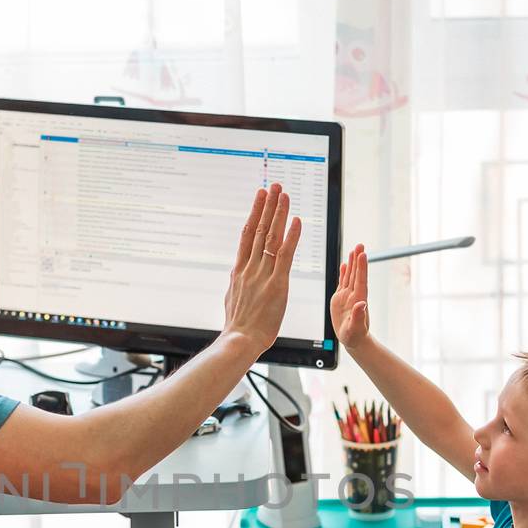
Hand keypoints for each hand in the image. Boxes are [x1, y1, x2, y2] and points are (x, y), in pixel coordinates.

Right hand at [222, 184, 301, 352]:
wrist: (240, 340)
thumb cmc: (238, 326)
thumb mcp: (232, 298)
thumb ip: (237, 283)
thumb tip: (236, 276)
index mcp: (239, 271)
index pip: (247, 235)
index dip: (255, 213)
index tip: (260, 197)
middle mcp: (250, 268)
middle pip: (258, 230)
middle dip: (267, 206)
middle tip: (273, 186)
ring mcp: (262, 274)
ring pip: (271, 237)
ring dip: (278, 213)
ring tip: (284, 194)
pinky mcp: (277, 284)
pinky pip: (284, 255)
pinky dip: (291, 236)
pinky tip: (296, 220)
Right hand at [329, 244, 368, 349]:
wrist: (353, 340)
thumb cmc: (355, 336)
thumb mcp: (355, 329)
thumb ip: (359, 317)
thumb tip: (362, 304)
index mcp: (358, 300)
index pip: (360, 281)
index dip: (361, 267)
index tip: (362, 254)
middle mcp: (354, 295)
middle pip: (356, 274)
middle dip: (358, 260)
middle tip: (360, 245)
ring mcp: (347, 296)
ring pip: (350, 276)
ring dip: (352, 263)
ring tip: (354, 249)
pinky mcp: (341, 299)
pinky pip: (343, 282)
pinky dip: (343, 273)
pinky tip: (344, 264)